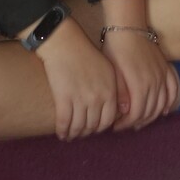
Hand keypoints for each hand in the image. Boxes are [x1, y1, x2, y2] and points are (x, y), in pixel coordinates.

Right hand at [36, 18, 117, 140]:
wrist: (64, 43)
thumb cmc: (84, 53)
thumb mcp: (107, 70)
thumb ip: (113, 89)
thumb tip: (118, 109)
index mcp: (110, 91)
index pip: (108, 119)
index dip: (100, 128)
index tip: (94, 129)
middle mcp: (98, 97)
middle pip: (94, 125)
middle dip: (86, 133)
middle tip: (81, 134)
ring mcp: (81, 99)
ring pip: (79, 126)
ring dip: (74, 134)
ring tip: (70, 136)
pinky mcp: (64, 98)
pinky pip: (64, 122)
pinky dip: (63, 131)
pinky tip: (61, 134)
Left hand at [102, 25, 176, 131]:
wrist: (128, 28)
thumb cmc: (116, 50)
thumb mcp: (113, 73)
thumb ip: (120, 95)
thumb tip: (124, 112)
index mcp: (140, 86)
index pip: (137, 114)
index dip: (127, 123)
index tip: (116, 126)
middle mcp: (155, 83)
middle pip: (150, 111)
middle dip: (138, 121)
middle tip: (126, 125)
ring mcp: (162, 76)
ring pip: (163, 104)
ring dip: (153, 115)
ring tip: (141, 120)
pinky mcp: (166, 69)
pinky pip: (174, 89)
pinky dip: (171, 101)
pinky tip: (165, 110)